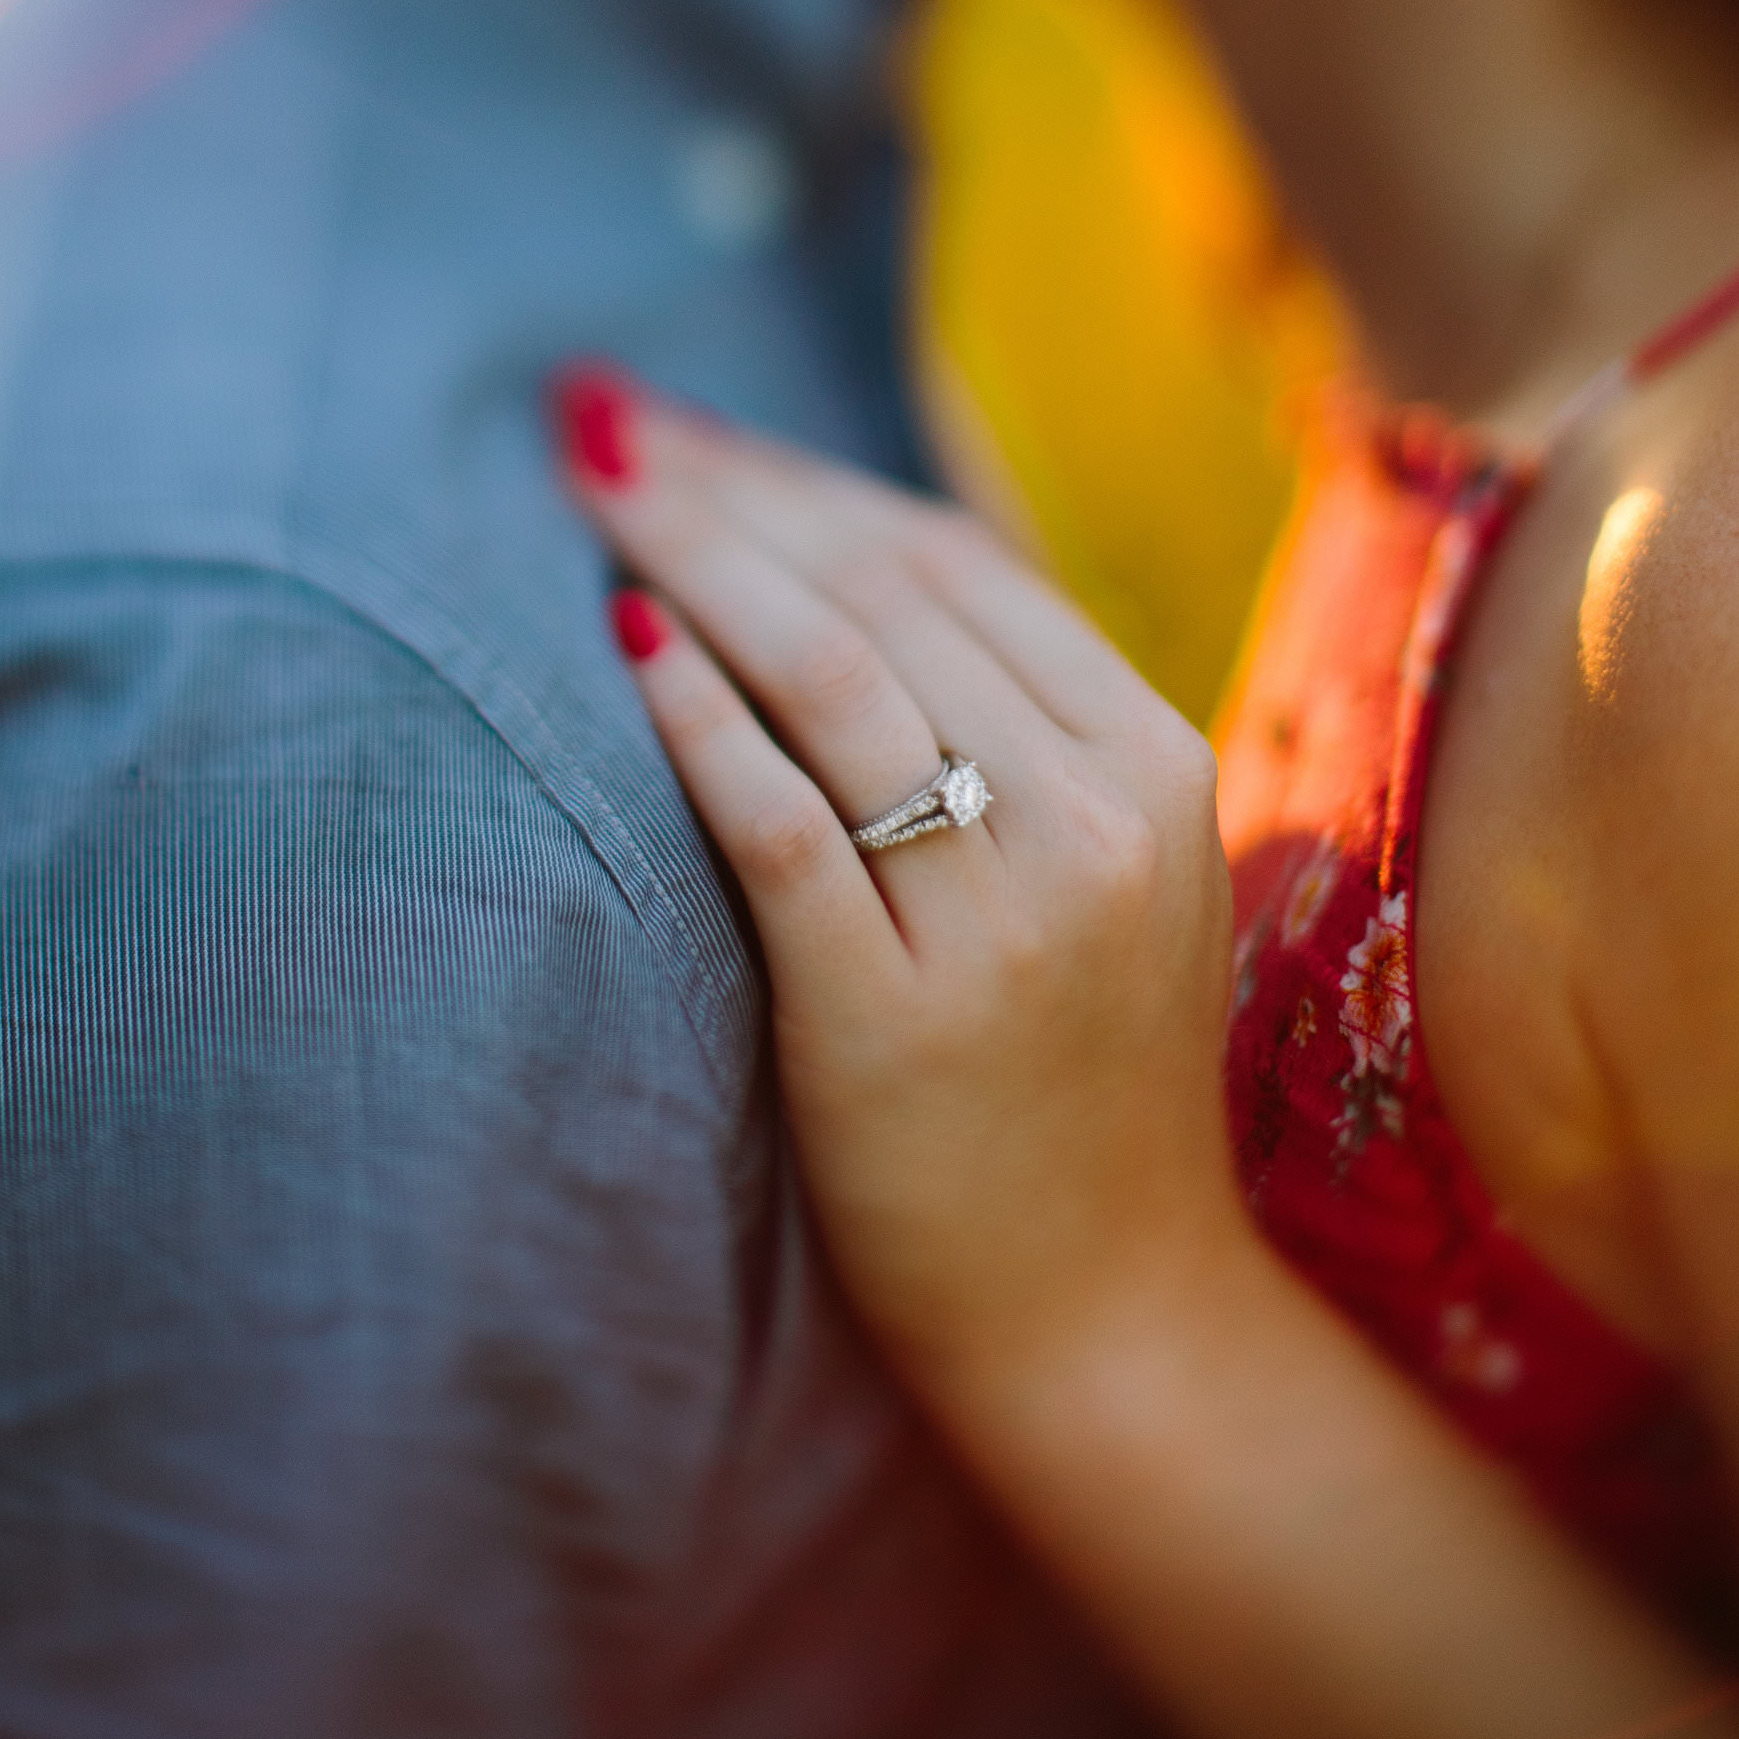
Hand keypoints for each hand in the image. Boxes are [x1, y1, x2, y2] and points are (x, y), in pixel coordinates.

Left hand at [556, 371, 1249, 1398]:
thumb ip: (1021, 740)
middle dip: (725, 492)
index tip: (686, 434)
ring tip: (583, 497)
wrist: (1110, 1314)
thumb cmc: (1076, 1090)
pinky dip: (699, 723)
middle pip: (882, 594)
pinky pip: (783, 827)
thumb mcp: (1105, 883)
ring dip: (695, 565)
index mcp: (1156, 761)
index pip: (952, 562)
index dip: (803, 481)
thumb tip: (847, 581)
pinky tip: (621, 649)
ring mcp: (1004, 920)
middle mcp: (1094, 818)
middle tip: (593, 425)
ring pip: (834, 680)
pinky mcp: (900, 1015)